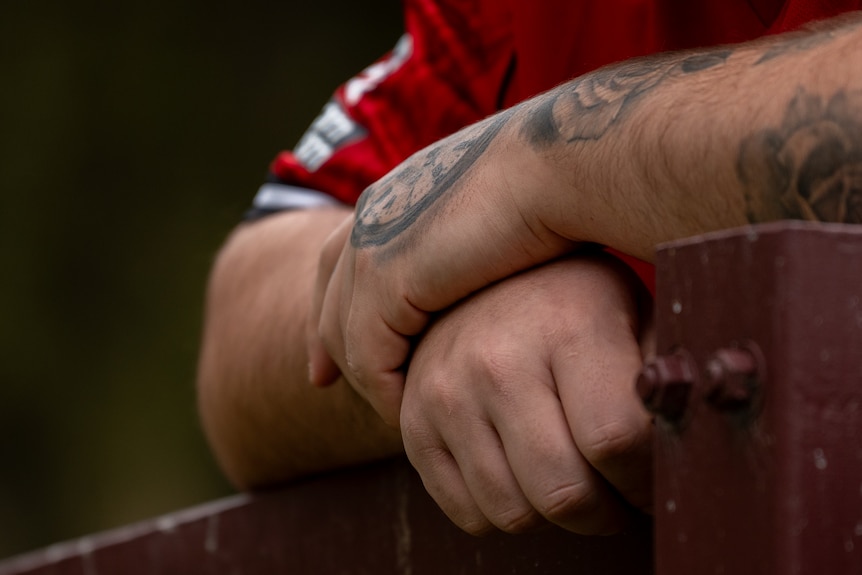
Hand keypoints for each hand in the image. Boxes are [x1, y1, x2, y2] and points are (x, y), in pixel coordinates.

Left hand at [315, 112, 575, 424]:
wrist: (558, 167)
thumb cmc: (554, 193)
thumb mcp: (494, 219)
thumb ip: (469, 247)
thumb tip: (479, 275)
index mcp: (395, 193)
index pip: (339, 257)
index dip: (330, 301)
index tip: (330, 338)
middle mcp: (372, 215)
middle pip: (330, 295)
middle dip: (324, 342)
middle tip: (322, 383)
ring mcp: (372, 245)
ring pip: (344, 333)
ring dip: (365, 377)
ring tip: (393, 411)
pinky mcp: (386, 279)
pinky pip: (369, 357)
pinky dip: (385, 391)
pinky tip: (409, 415)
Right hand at [400, 253, 653, 534]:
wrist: (477, 281)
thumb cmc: (570, 302)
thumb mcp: (631, 313)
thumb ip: (664, 373)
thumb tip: (699, 434)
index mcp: (566, 326)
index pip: (616, 442)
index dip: (647, 480)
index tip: (653, 479)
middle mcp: (496, 361)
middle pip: (564, 494)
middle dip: (608, 513)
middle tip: (618, 493)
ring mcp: (445, 394)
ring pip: (514, 515)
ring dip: (556, 515)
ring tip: (573, 478)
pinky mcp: (414, 425)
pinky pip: (469, 514)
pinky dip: (506, 511)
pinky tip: (524, 472)